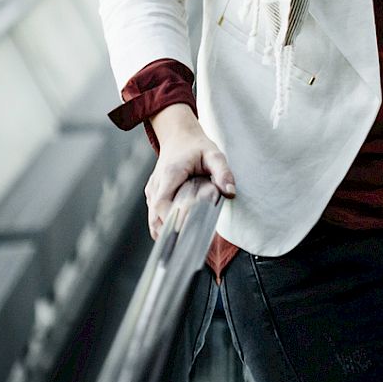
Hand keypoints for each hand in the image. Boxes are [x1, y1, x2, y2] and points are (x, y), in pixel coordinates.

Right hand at [146, 105, 234, 240]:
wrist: (178, 135)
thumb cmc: (197, 146)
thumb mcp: (214, 154)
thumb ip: (223, 172)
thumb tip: (230, 192)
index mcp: (170, 174)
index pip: (163, 204)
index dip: (172, 220)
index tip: (187, 230)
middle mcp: (156, 184)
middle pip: (156, 216)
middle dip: (170, 232)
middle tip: (189, 246)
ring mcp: (152, 190)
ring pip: (153, 218)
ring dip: (166, 231)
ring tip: (184, 245)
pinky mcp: (153, 194)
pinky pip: (154, 215)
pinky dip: (163, 225)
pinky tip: (177, 234)